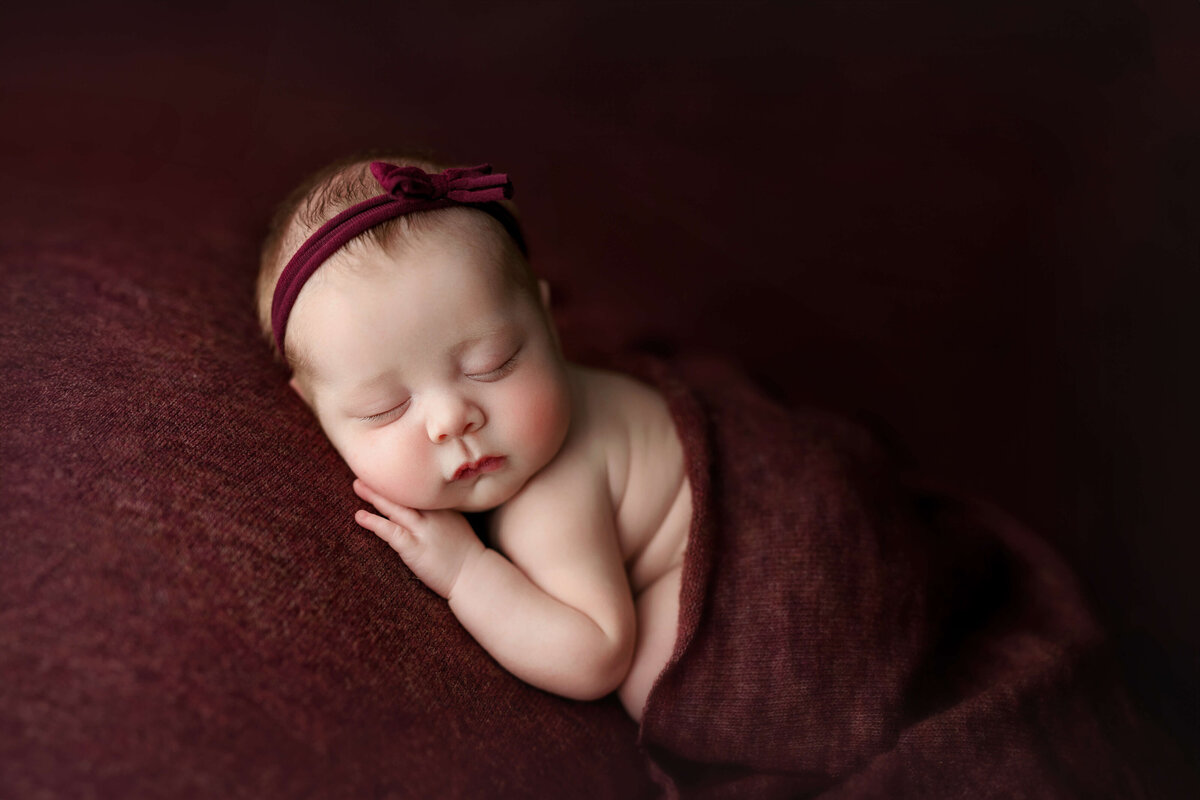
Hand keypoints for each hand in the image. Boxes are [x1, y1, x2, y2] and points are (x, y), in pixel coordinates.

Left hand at [352, 479, 483, 598]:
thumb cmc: (467, 555)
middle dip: (385, 482)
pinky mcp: (415, 547)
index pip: (418, 490)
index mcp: (443, 507)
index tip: (389, 471)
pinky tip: (359, 516)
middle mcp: (433, 514)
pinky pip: (390, 531)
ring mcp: (424, 530)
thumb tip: (426, 510)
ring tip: (357, 485)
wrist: (475, 576)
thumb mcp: (457, 526)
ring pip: (395, 508)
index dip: (402, 481)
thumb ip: (442, 515)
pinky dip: (374, 522)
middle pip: (405, 493)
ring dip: (375, 496)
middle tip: (367, 470)